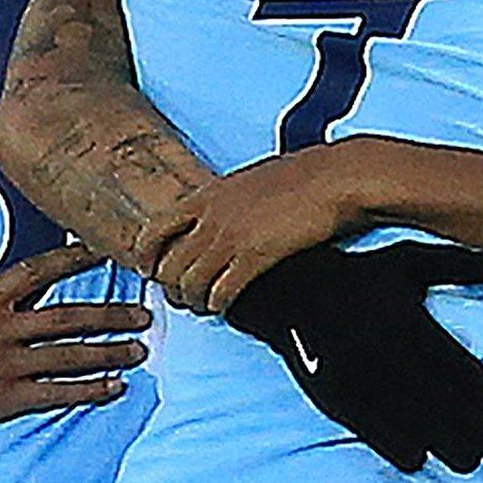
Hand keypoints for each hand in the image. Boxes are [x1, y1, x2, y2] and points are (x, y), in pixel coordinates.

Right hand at [0, 236, 150, 452]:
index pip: (38, 271)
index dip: (74, 257)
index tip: (107, 249)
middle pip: (67, 316)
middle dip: (110, 315)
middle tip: (145, 314)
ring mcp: (3, 365)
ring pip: (69, 354)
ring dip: (109, 352)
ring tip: (140, 350)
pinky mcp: (5, 398)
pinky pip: (56, 391)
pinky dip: (88, 389)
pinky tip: (115, 387)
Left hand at [133, 148, 364, 312]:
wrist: (336, 177)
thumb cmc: (304, 176)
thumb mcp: (252, 179)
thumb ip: (228, 200)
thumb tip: (221, 217)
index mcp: (209, 194)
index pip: (156, 228)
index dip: (146, 255)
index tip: (149, 269)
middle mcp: (212, 216)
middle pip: (169, 263)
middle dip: (170, 287)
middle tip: (179, 297)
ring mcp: (231, 237)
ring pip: (190, 283)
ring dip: (193, 301)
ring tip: (202, 306)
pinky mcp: (255, 256)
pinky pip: (221, 292)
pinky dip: (218, 304)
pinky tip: (224, 307)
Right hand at [220, 243, 482, 473]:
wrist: (290, 289)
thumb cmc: (359, 276)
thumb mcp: (407, 260)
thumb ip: (455, 264)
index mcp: (409, 321)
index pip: (459, 370)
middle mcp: (386, 353)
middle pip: (442, 403)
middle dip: (475, 429)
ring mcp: (360, 378)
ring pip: (412, 423)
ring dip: (446, 446)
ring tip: (470, 458)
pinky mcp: (335, 397)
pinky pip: (372, 432)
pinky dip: (399, 449)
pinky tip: (421, 457)